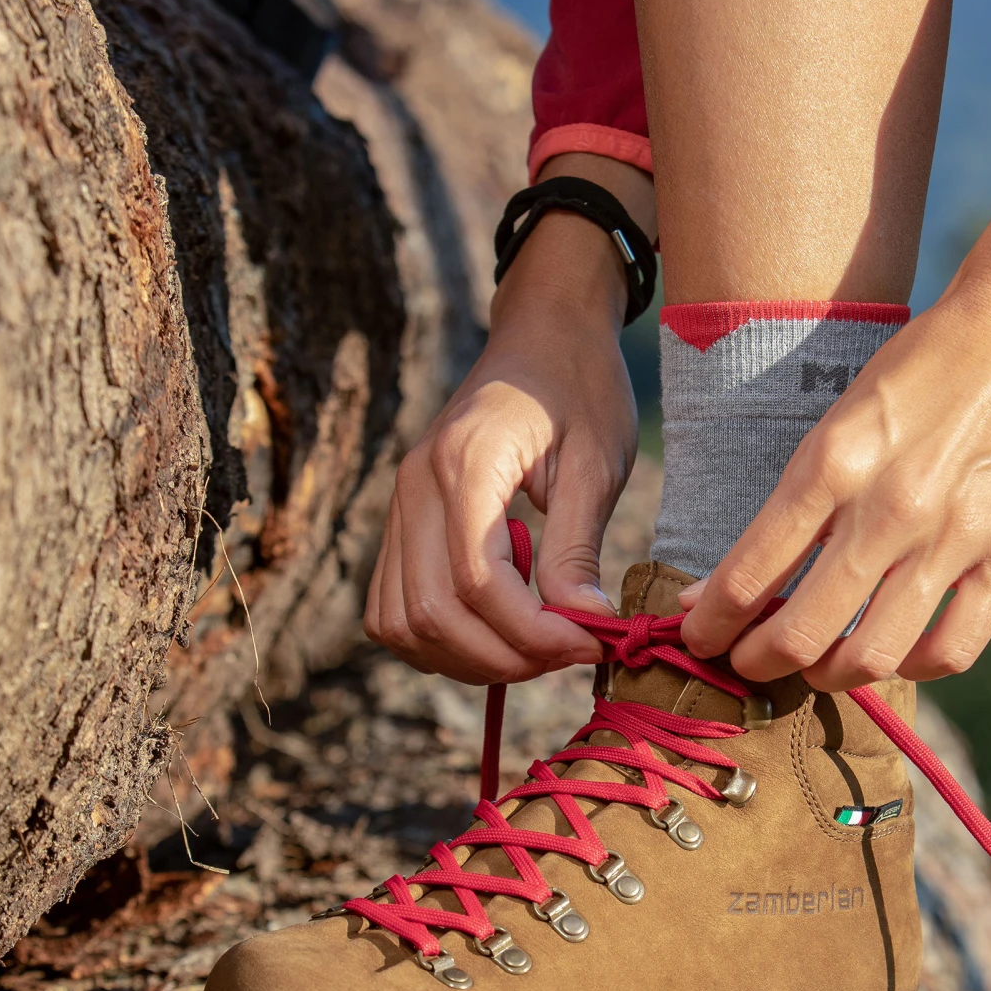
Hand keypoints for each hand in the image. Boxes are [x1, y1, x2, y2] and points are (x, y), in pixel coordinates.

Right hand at [365, 157, 654, 684]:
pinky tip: (498, 632)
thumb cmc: (580, 387)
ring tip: (536, 647)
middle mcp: (414, 487)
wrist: (544, 333)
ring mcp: (399, 506)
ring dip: (469, 658)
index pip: (479, 582)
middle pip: (432, 613)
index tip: (592, 646)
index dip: (535, 633)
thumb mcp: (596, 462)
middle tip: (569, 656)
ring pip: (402, 623)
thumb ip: (578, 546)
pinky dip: (440, 641)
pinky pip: (394, 608)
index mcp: (465, 463)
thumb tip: (582, 625)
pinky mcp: (401, 523)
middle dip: (504, 656)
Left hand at [678, 134, 990, 690]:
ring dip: (827, 675)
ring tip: (815, 665)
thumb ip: (793, 506)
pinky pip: (952, 650)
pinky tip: (895, 654)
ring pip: (872, 655)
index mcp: (833, 464)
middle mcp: (889, 509)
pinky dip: (912, 667)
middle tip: (746, 663)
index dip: (710, 624)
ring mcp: (953, 538)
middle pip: (801, 633)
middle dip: (755, 662)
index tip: (697, 636)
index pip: (748, 576)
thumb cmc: (916, 374)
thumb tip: (725, 585)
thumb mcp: (837, 423)